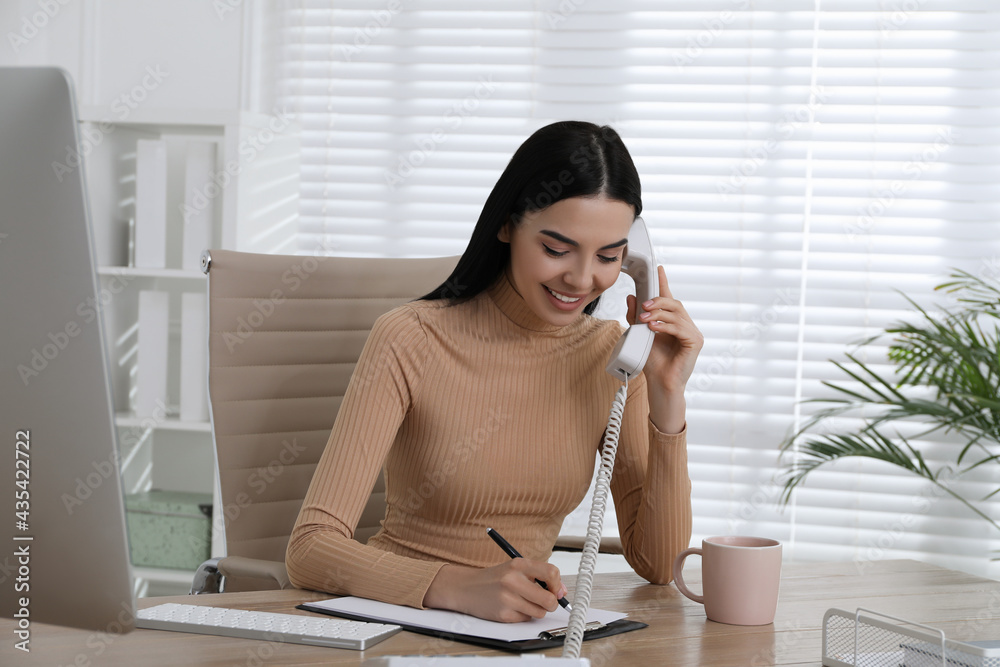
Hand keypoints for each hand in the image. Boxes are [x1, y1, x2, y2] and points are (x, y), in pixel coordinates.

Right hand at [423, 559, 566, 622]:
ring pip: (540, 612)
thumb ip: (539, 577)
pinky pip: (526, 619)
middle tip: (545, 601)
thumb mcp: (515, 570)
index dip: (558, 584)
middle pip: (549, 599)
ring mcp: (507, 598)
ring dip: (536, 610)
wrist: (466, 588)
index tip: (556, 590)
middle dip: (551, 603)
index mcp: (518, 564)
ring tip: (524, 602)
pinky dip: (523, 615)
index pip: (551, 572)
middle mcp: (513, 580)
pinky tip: (512, 607)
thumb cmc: (495, 579)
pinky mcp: (503, 614)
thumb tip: (562, 592)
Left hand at [626, 265, 703, 430]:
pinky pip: (681, 328)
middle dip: (657, 301)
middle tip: (642, 306)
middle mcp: (685, 325)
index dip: (664, 282)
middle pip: (674, 304)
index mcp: (672, 322)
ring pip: (677, 314)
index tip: (658, 268)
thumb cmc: (652, 362)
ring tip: (644, 319)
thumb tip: (631, 297)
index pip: (669, 298)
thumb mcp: (639, 335)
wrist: (660, 383)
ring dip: (658, 313)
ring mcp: (692, 333)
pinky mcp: (695, 342)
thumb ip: (635, 317)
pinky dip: (665, 326)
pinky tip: (654, 327)